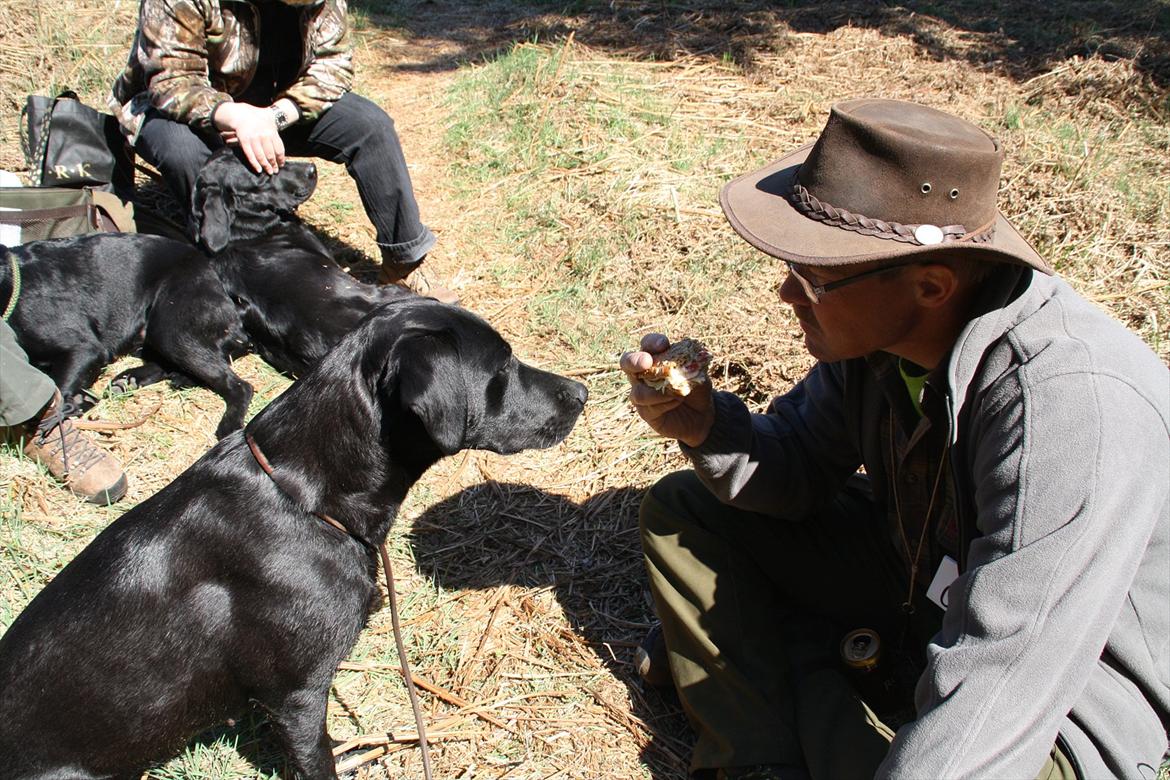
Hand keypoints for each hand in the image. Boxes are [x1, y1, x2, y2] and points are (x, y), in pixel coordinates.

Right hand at [212, 102, 284, 173]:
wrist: (242, 114)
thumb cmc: (258, 119)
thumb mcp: (270, 122)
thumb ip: (276, 134)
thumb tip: (282, 147)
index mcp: (272, 132)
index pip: (279, 149)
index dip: (281, 159)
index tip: (281, 165)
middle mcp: (263, 136)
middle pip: (270, 154)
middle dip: (274, 164)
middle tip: (275, 171)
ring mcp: (253, 139)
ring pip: (261, 156)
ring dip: (266, 166)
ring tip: (269, 172)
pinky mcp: (244, 141)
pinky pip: (250, 155)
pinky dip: (255, 164)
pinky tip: (259, 170)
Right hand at [621, 333, 715, 447]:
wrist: (701, 413)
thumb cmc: (696, 387)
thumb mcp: (698, 373)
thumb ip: (692, 364)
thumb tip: (690, 355)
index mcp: (655, 357)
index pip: (647, 344)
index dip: (652, 342)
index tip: (664, 344)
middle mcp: (642, 373)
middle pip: (626, 362)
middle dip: (634, 361)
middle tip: (646, 362)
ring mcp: (640, 392)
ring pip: (638, 391)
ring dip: (659, 392)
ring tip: (678, 393)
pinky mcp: (645, 411)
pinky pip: (648, 407)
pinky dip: (664, 404)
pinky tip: (677, 401)